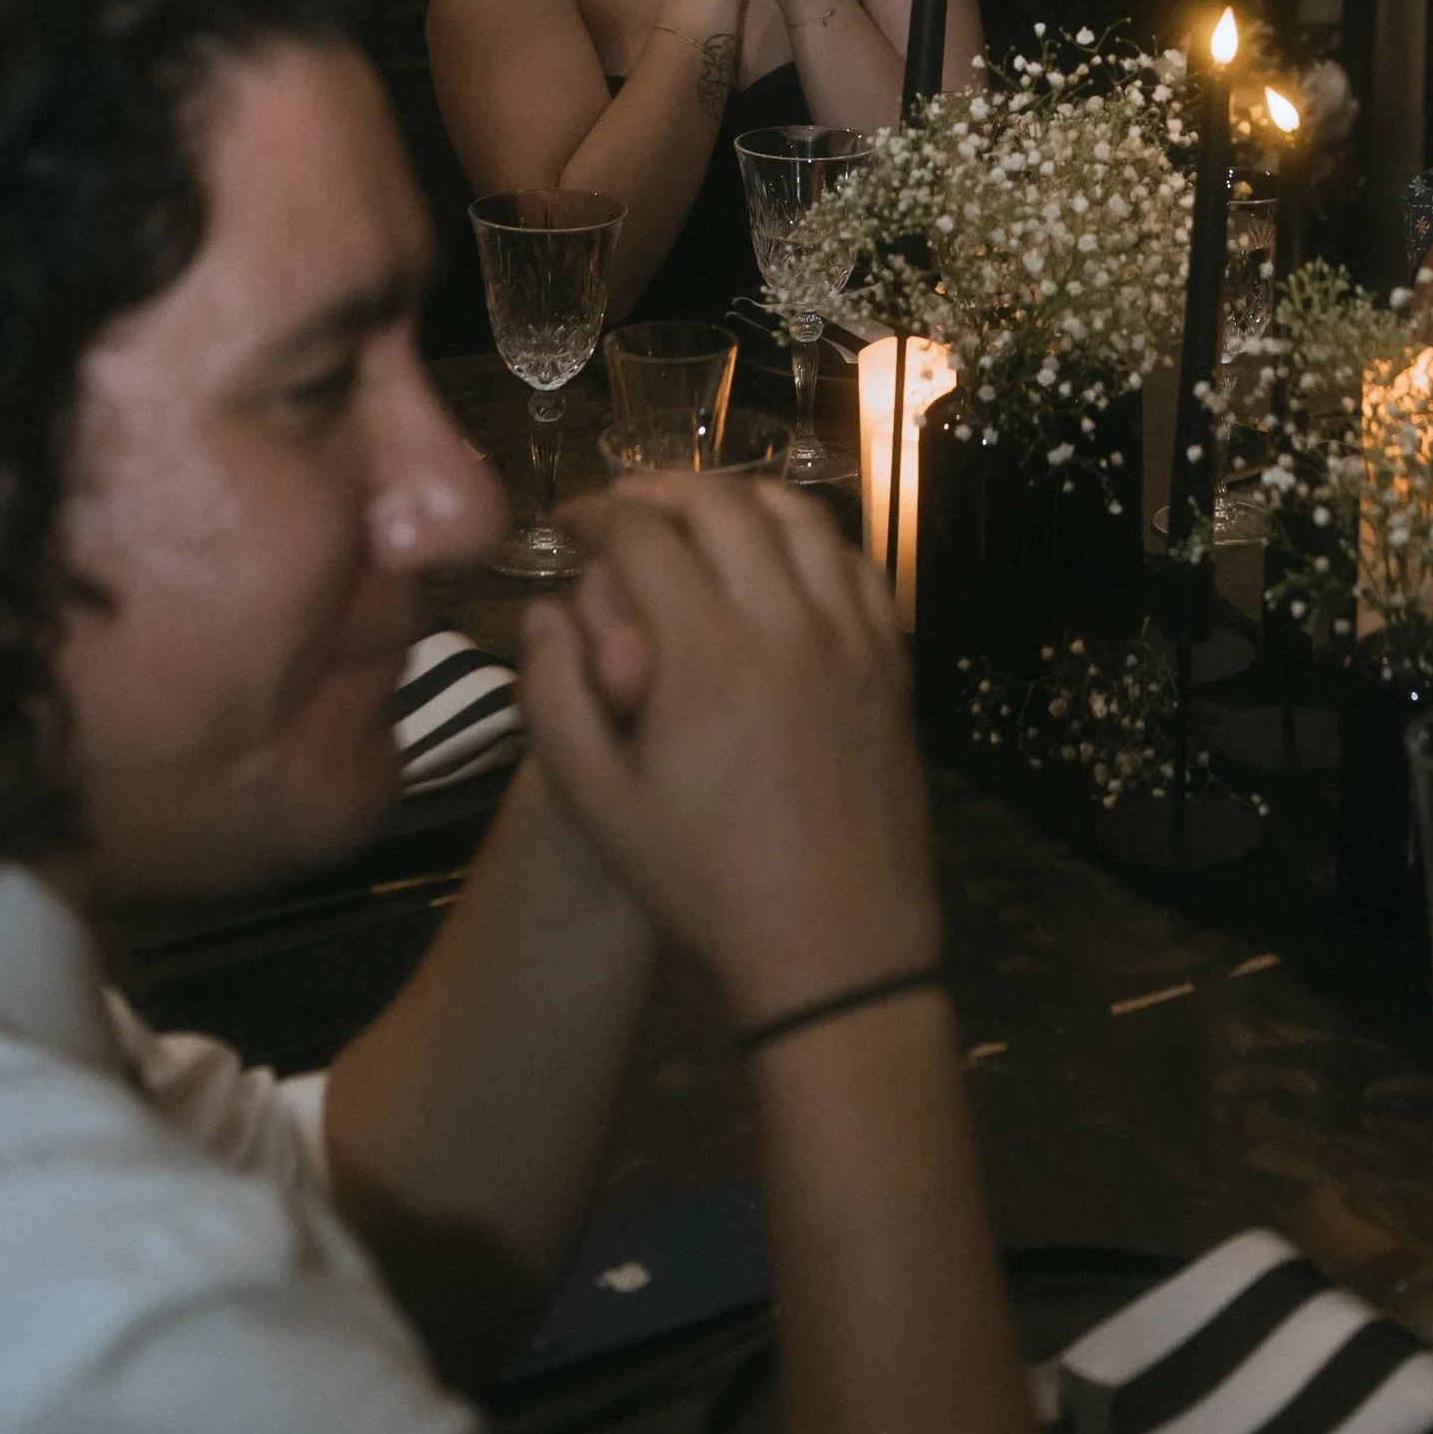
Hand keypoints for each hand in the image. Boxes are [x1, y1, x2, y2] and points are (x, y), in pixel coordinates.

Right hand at [519, 477, 939, 1031]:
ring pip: (798, 515)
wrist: (835, 944)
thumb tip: (542, 613)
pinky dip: (809, 536)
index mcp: (708, 654)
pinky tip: (780, 556)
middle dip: (660, 489)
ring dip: (738, 495)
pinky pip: (854, 561)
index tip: (567, 522)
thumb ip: (555, 699)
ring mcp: (850, 636)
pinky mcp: (890, 659)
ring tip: (696, 514)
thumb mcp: (601, 807)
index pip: (644, 535)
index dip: (594, 513)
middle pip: (722, 503)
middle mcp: (786, 623)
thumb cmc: (707, 882)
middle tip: (623, 506)